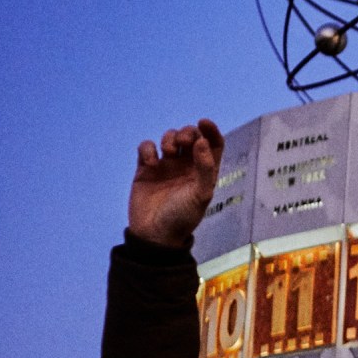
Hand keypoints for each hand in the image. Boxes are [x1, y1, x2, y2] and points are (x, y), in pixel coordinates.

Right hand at [128, 119, 224, 247]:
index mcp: (205, 171)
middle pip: (191, 136)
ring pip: (169, 138)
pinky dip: (148, 149)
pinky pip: (146, 148)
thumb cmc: (183, 218)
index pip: (213, 144)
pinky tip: (151, 162)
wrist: (155, 236)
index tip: (203, 122)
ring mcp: (166, 166)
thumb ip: (204, 168)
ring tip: (169, 151)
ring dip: (169, 138)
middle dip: (187, 132)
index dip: (210, 130)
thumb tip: (202, 141)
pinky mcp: (145, 170)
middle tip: (183, 143)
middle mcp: (187, 166)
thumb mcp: (200, 194)